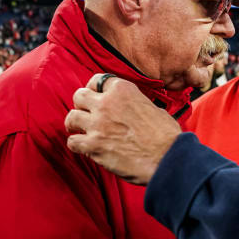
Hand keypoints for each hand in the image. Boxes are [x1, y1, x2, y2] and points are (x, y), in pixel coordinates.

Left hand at [65, 74, 181, 184]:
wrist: (168, 158)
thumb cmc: (166, 136)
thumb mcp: (153, 108)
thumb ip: (136, 104)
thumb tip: (132, 109)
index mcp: (123, 90)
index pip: (97, 80)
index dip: (94, 89)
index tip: (95, 96)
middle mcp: (107, 103)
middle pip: (79, 96)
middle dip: (81, 105)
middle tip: (87, 114)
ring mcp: (98, 124)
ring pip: (71, 117)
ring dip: (75, 125)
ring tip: (81, 131)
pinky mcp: (93, 146)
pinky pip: (72, 141)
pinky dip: (77, 145)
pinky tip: (85, 147)